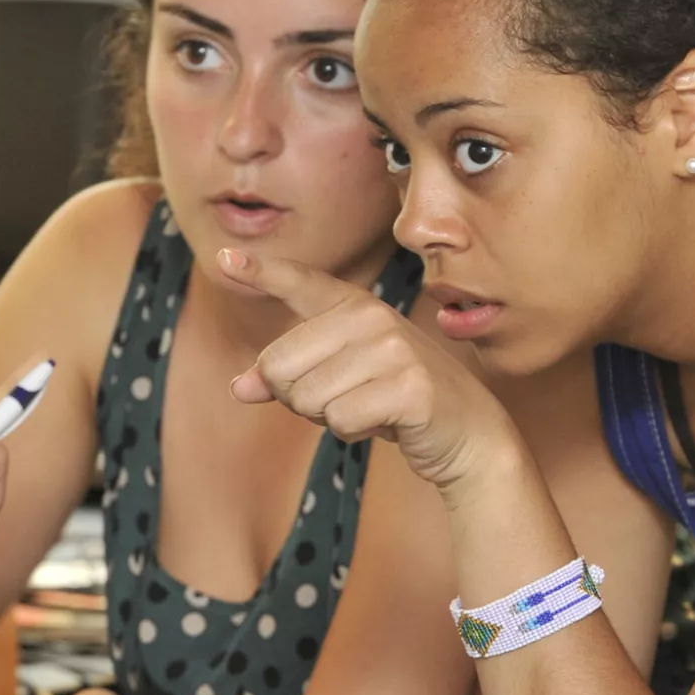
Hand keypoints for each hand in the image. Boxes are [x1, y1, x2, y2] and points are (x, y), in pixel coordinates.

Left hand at [220, 247, 519, 494]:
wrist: (468, 435)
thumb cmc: (398, 403)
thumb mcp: (340, 382)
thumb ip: (290, 377)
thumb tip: (239, 387)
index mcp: (355, 307)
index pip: (301, 283)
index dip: (262, 272)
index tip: (226, 259)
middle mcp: (371, 317)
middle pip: (280, 366)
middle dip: (299, 398)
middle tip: (346, 400)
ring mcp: (393, 348)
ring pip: (307, 398)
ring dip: (330, 418)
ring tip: (369, 409)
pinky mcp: (408, 385)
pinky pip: (340, 419)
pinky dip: (355, 432)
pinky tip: (385, 423)